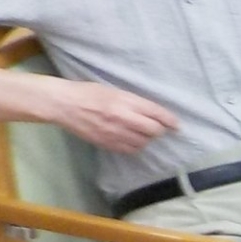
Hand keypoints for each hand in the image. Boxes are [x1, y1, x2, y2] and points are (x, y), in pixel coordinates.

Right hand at [48, 78, 181, 154]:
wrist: (64, 104)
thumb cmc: (89, 92)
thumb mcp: (114, 91)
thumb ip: (133, 102)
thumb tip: (152, 113)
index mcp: (125, 101)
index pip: (155, 113)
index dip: (169, 120)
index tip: (176, 125)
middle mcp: (122, 118)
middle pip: (153, 131)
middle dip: (158, 130)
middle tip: (157, 128)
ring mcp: (114, 133)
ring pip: (142, 143)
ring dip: (146, 139)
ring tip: (141, 134)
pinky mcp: (106, 143)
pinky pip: (129, 150)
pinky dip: (134, 147)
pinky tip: (130, 141)